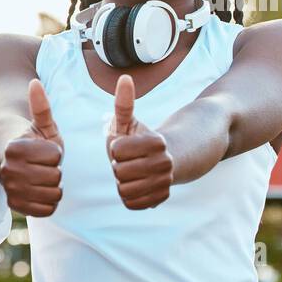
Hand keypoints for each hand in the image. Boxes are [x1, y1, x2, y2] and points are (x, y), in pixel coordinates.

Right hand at [0, 78, 63, 216]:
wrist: (9, 160)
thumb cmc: (31, 139)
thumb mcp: (41, 124)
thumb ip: (41, 106)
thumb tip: (35, 82)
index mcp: (15, 148)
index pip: (55, 157)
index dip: (55, 152)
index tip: (43, 149)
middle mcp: (8, 170)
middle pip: (55, 178)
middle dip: (55, 170)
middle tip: (43, 165)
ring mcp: (10, 190)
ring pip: (53, 195)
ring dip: (53, 186)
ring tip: (41, 176)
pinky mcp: (15, 206)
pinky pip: (48, 209)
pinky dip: (48, 201)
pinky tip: (39, 189)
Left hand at [106, 74, 173, 209]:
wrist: (165, 161)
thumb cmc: (139, 140)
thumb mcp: (129, 121)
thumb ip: (123, 103)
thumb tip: (124, 78)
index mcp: (156, 142)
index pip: (116, 151)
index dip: (116, 149)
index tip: (126, 146)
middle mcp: (165, 163)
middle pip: (119, 172)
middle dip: (119, 167)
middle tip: (129, 162)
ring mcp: (165, 183)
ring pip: (125, 190)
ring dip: (123, 182)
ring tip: (132, 174)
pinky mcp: (161, 198)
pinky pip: (132, 204)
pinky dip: (130, 196)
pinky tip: (137, 186)